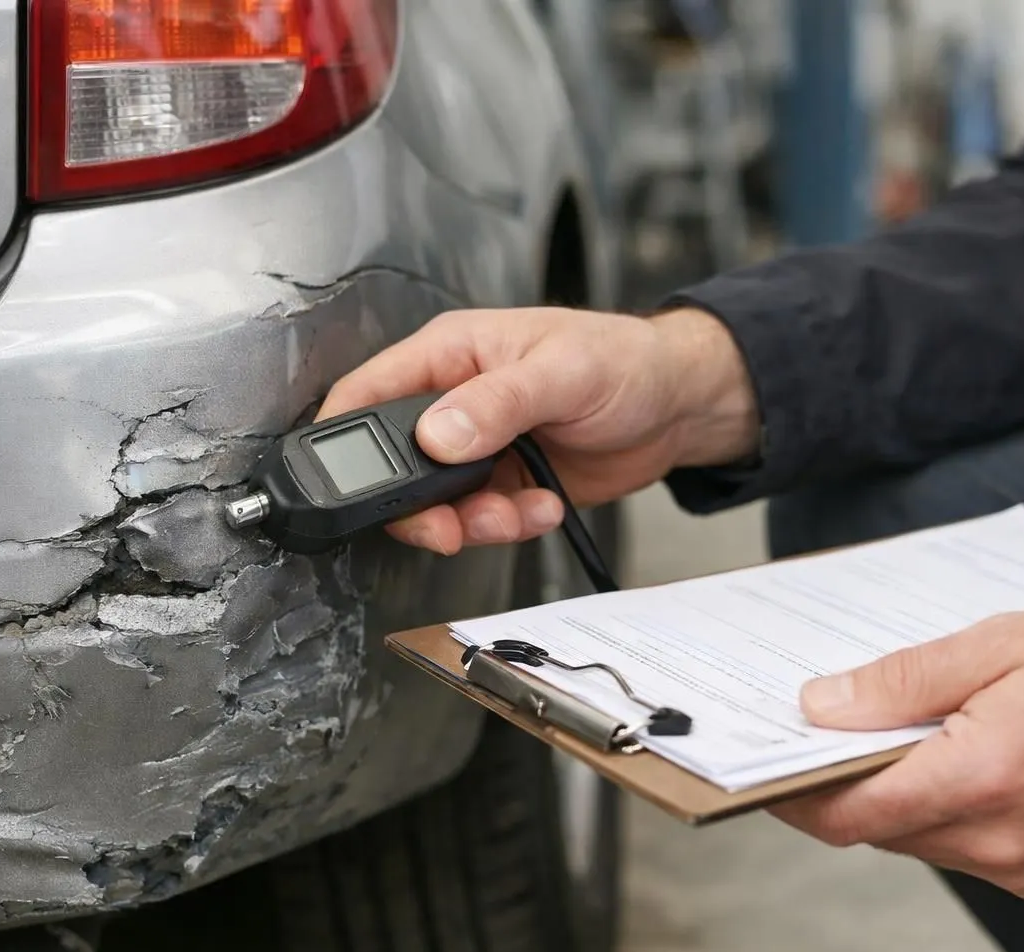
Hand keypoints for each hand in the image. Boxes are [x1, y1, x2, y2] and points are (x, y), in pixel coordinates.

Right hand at [318, 306, 757, 553]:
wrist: (678, 406)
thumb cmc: (625, 361)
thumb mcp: (562, 372)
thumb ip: (496, 403)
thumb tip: (439, 434)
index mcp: (451, 354)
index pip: (369, 393)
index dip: (345, 440)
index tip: (352, 486)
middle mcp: (454, 400)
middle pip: (395, 464)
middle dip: (419, 504)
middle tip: (449, 524)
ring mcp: (478, 446)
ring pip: (437, 503)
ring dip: (472, 522)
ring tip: (515, 512)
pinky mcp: (505, 482)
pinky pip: (481, 519)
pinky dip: (508, 526)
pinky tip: (543, 506)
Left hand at [772, 605, 1023, 899]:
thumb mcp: (999, 644)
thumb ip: (902, 682)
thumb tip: (822, 706)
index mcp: (985, 777)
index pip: (853, 813)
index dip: (794, 795)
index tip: (760, 770)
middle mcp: (1002, 839)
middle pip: (878, 829)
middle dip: (840, 784)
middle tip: (818, 731)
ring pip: (917, 839)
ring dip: (891, 794)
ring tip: (889, 734)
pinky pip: (960, 846)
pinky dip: (937, 808)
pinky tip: (947, 758)